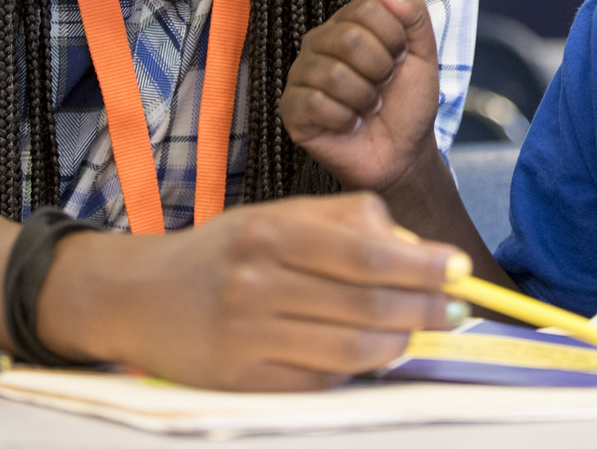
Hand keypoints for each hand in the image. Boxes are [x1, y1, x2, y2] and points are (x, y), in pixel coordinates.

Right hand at [38, 192, 459, 389]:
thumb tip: (416, 246)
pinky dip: (354, 370)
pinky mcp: (243, 382)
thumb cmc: (225, 253)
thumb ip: (344, 222)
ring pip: (354, 351)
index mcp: (272, 230)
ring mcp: (249, 336)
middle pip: (368, 304)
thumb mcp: (276, 215)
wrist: (138, 298)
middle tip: (456, 308)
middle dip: (426, 308)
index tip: (459, 269)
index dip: (423, 264)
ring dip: (398, 344)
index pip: (367, 252)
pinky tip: (362, 354)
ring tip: (413, 332)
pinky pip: (321, 381)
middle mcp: (258, 282)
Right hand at [280, 0, 442, 192]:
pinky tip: (349, 123)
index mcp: (348, 23)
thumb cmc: (407, 104)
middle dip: (380, 71)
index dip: (393, 39)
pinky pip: (316, 104)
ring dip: (365, 99)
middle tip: (382, 86)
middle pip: (349, 39)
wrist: (402, 154)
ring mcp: (302, 74)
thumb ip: (415, 18)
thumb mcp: (424, 56)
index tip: (398, 60)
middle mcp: (319, 43)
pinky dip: (345, 119)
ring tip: (367, 108)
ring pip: (334, 75)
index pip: (367, 8)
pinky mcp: (291, 108)